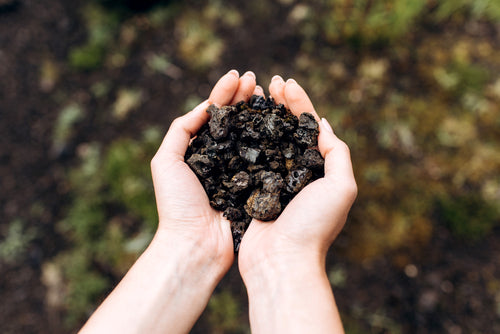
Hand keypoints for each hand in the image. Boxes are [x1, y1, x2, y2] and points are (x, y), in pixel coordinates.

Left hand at [80, 70, 258, 333]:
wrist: (196, 244)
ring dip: (258, 112)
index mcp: (198, 150)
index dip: (224, 93)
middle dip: (243, 97)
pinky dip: (271, 138)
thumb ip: (181, 130)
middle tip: (255, 79)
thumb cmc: (177, 204)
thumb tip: (204, 106)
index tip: (237, 75)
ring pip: (251, 134)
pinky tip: (278, 121)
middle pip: (234, 120)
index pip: (213, 114)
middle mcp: (220, 157)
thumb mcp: (166, 161)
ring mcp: (239, 170)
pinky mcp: (255, 184)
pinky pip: (265, 157)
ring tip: (267, 91)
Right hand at [238, 76, 356, 332]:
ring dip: (260, 114)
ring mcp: (271, 178)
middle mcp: (294, 171)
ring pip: (265, 138)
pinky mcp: (250, 188)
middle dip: (280, 103)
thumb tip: (323, 123)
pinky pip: (247, 156)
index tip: (285, 82)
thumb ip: (337, 153)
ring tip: (252, 93)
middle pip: (286, 128)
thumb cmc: (312, 226)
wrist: (280, 260)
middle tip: (270, 81)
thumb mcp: (341, 187)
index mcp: (317, 168)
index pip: (308, 126)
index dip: (299, 102)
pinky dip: (243, 136)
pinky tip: (235, 121)